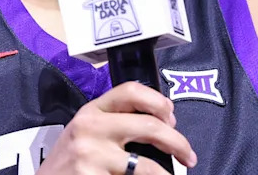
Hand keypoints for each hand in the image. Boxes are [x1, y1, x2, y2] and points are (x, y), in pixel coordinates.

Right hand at [38, 81, 197, 173]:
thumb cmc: (69, 162)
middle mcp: (91, 127)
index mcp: (91, 111)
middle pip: (149, 126)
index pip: (130, 90)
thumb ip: (114, 122)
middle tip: (188, 155)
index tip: (172, 116)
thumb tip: (162, 121)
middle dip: (177, 142)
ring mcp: (91, 155)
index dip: (158, 101)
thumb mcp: (85, 132)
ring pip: (146, 165)